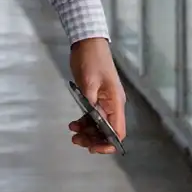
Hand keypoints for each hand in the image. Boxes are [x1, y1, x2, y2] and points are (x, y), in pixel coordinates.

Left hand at [67, 37, 125, 155]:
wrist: (87, 42)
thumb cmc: (91, 60)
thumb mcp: (89, 83)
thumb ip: (91, 104)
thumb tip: (93, 122)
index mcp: (116, 103)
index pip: (118, 131)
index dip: (108, 143)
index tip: (94, 148)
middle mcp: (113, 105)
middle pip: (108, 131)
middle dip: (93, 139)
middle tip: (77, 140)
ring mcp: (104, 102)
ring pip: (99, 125)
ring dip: (87, 132)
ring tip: (73, 132)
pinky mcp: (95, 98)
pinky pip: (92, 116)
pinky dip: (84, 122)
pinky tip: (73, 124)